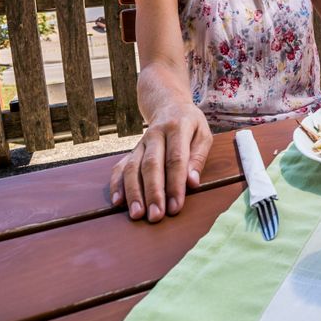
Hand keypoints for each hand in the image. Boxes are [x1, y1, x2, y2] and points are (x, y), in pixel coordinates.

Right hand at [109, 102, 212, 222]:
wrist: (168, 105)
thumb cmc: (190, 124)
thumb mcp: (204, 134)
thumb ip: (199, 157)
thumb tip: (192, 183)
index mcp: (177, 127)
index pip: (175, 159)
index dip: (175, 184)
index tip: (176, 207)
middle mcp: (155, 134)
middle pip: (151, 165)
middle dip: (153, 192)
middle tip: (156, 216)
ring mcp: (140, 143)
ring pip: (132, 167)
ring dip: (133, 192)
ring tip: (137, 214)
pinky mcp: (131, 150)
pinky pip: (119, 167)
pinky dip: (116, 184)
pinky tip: (118, 202)